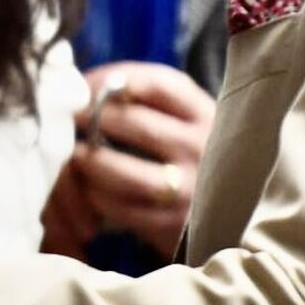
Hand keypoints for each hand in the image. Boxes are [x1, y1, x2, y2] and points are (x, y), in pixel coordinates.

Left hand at [41, 62, 213, 259]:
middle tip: (69, 118)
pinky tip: (89, 188)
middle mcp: (205, 149)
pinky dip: (97, 196)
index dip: (113, 79)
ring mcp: (192, 190)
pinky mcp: (175, 225)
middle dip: (94, 118)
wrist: (235, 216)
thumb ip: (151, 102)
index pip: (159, 84)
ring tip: (76, 155)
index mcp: (209, 115)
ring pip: (126, 172)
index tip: (85, 84)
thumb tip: (84, 84)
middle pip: (136, 124)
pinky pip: (122, 208)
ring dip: (91, 161)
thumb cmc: (196, 158)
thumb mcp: (190, 123)